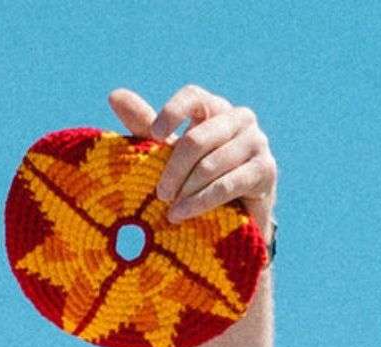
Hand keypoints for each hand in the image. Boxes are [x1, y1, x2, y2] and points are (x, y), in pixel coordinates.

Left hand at [108, 84, 277, 239]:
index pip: (193, 96)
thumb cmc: (190, 179)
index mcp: (213, 109)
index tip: (155, 136)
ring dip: (186, 190)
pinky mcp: (266, 170)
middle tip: (160, 194)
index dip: (172, 113)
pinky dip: (201, 202)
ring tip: (170, 211)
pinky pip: (227, 184)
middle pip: (198, 138)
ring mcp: (257, 141)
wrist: (228, 217)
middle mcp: (239, 118)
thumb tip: (114, 95)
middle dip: (173, 169)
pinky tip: (183, 215)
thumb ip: (144, 126)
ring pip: (211, 164)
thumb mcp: (164, 153)